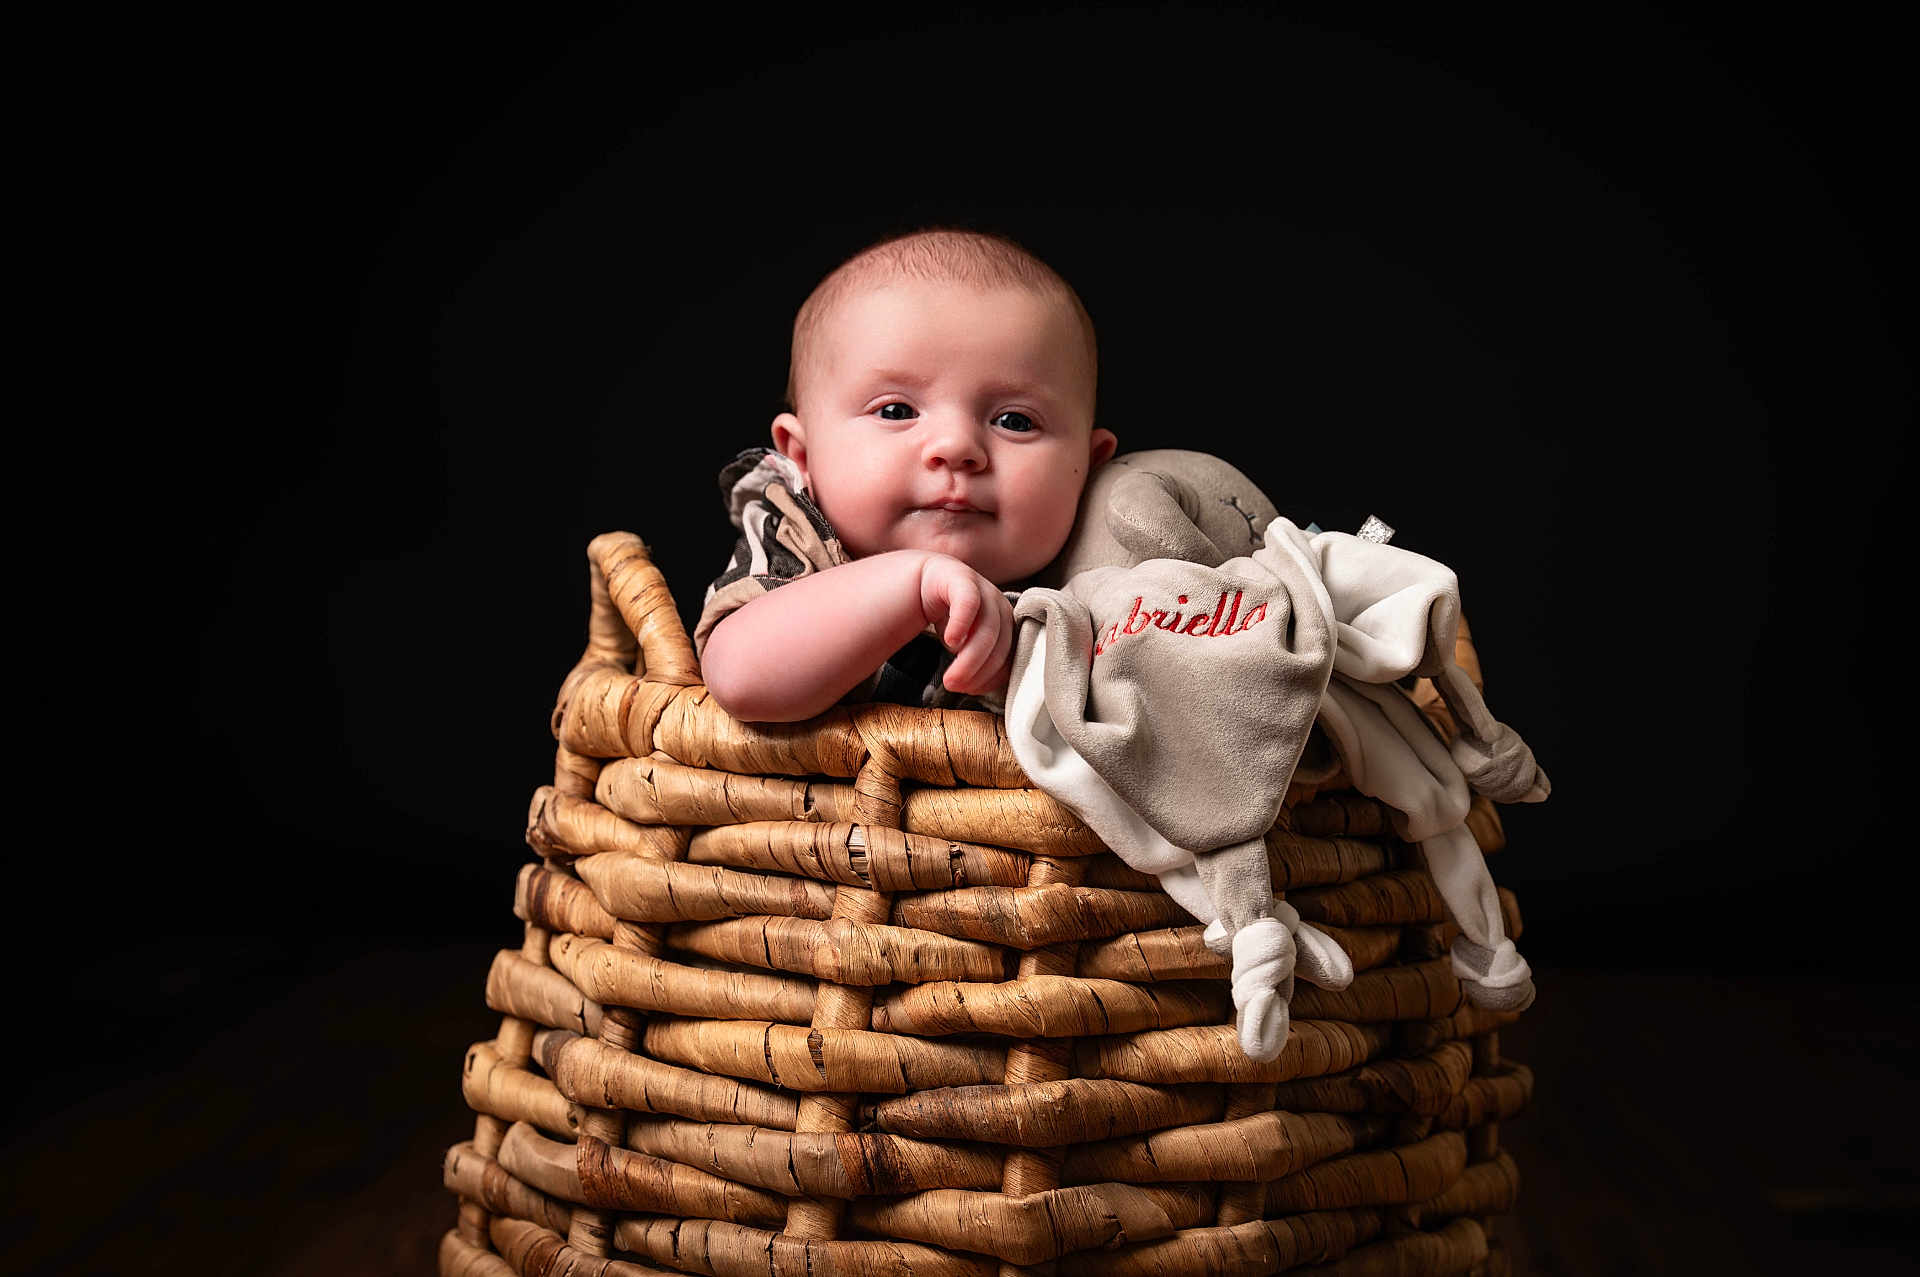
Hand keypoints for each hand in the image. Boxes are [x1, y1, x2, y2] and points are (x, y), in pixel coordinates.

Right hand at [918, 554, 1014, 694]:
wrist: (922, 581)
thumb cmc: (946, 618)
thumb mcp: (963, 644)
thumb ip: (976, 661)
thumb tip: (977, 688)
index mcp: (1005, 623)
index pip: (1009, 655)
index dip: (992, 677)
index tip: (971, 691)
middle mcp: (999, 605)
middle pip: (1000, 643)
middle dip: (978, 671)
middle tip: (955, 686)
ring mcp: (983, 588)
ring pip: (988, 627)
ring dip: (970, 658)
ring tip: (950, 677)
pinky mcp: (962, 577)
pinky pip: (968, 602)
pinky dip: (962, 624)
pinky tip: (950, 641)